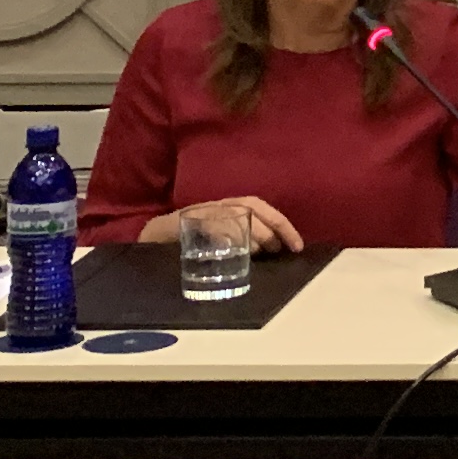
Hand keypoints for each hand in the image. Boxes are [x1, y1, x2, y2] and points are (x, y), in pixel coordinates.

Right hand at [142, 193, 303, 252]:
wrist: (159, 233)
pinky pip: (210, 225)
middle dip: (269, 230)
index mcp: (233, 206)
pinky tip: (231, 249)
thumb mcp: (226, 236)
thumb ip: (247, 242)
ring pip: (234, 216)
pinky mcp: (186, 220)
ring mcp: (204, 210)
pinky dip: (223, 236)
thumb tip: (274, 254)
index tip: (298, 246)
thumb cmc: (198, 236)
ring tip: (257, 253)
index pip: (264, 209)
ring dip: (249, 234)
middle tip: (277, 250)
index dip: (283, 226)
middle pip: (252, 208)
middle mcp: (222, 204)